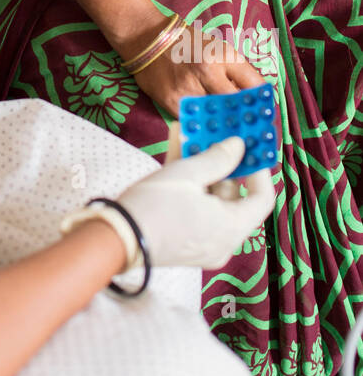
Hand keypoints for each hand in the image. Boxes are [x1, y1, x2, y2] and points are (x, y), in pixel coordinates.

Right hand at [114, 136, 275, 269]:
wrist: (114, 240)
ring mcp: (203, 243)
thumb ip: (217, 158)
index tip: (248, 146)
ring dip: (201, 167)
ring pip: (210, 199)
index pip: (262, 198)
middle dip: (223, 161)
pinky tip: (175, 150)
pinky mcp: (184, 241)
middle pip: (232, 196)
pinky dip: (189, 185)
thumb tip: (238, 145)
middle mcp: (223, 240)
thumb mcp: (186, 174)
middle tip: (215, 132)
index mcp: (231, 227)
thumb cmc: (154, 207)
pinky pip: (195, 209)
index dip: (257, 168)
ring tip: (190, 133)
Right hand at [131, 25, 263, 118]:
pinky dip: (202, 126)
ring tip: (234, 136)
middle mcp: (208, 71)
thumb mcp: (216, 48)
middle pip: (238, 105)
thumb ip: (234, 70)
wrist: (148, 39)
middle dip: (246, 118)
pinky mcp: (172, 101)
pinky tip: (209, 131)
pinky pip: (194, 120)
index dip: (263, 102)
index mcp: (223, 55)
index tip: (266, 112)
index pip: (254, 84)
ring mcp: (189, 88)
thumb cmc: (186, 43)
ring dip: (225, 126)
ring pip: (216, 117)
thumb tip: (255, 96)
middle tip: (253, 130)